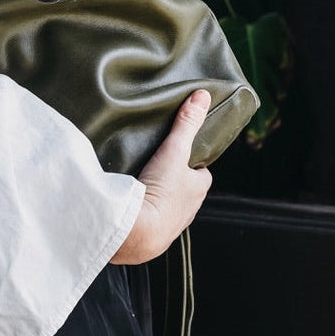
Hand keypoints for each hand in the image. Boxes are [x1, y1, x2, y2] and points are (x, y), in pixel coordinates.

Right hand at [110, 90, 213, 264]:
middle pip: (185, 190)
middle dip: (174, 181)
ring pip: (168, 208)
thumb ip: (186, 123)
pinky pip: (151, 223)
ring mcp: (170, 227)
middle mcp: (189, 211)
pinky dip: (144, 214)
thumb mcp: (173, 150)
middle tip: (156, 167)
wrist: (137, 232)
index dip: (192, 163)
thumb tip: (203, 96)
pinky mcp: (151, 239)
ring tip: (141, 185)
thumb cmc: (160, 191)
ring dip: (158, 198)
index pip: (201, 173)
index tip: (179, 154)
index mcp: (199, 190)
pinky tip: (131, 206)